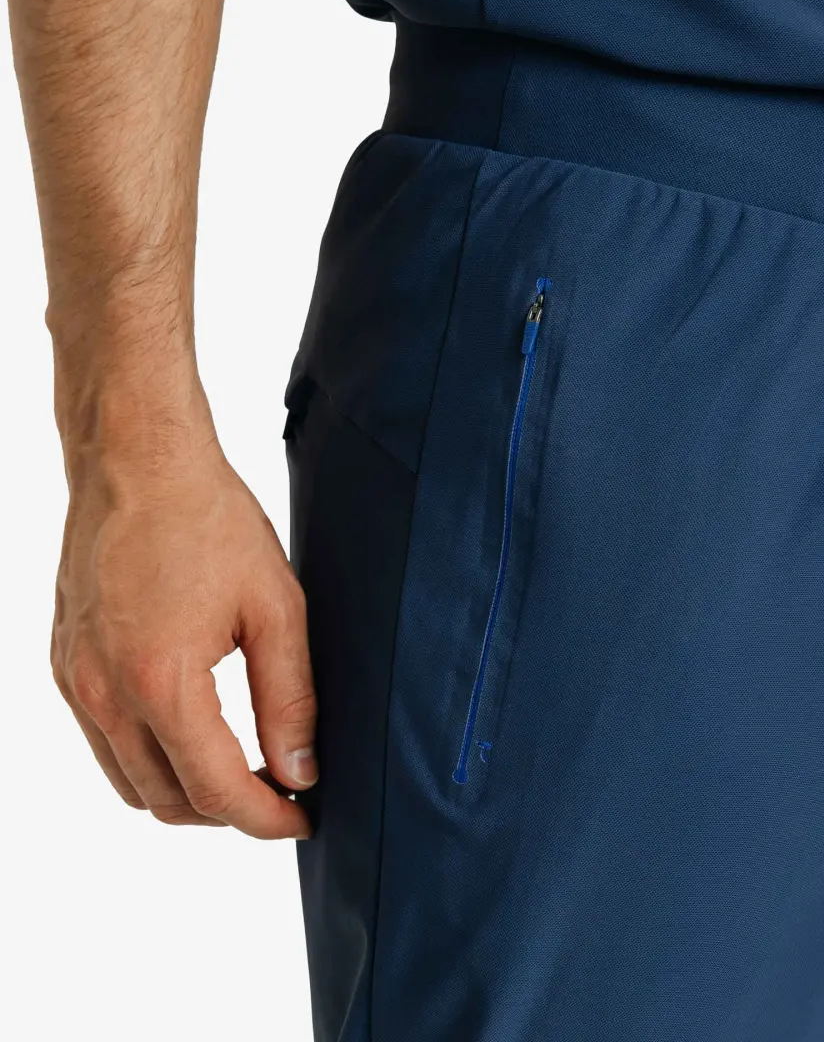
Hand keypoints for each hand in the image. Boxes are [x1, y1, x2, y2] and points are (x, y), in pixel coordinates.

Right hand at [50, 416, 316, 839]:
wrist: (136, 460)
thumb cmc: (208, 520)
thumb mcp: (274, 607)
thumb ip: (290, 698)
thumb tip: (300, 771)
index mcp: (159, 682)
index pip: (215, 791)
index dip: (266, 818)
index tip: (303, 817)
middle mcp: (104, 694)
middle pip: (168, 801)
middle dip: (229, 812)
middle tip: (280, 791)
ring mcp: (76, 681)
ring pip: (131, 782)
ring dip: (187, 792)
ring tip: (242, 768)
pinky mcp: (65, 664)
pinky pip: (104, 742)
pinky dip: (149, 757)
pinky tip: (193, 729)